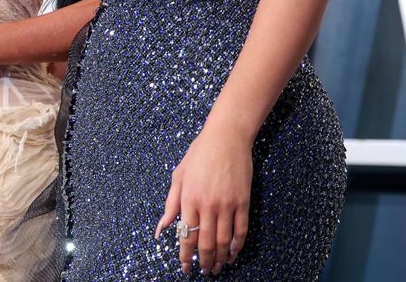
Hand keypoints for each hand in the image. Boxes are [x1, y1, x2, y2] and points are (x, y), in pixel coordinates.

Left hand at [155, 123, 252, 275]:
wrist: (226, 137)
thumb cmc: (199, 153)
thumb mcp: (179, 176)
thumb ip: (171, 204)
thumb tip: (162, 228)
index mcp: (189, 199)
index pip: (186, 236)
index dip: (185, 256)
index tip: (185, 268)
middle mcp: (208, 205)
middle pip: (206, 243)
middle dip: (204, 261)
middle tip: (204, 271)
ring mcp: (227, 204)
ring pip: (225, 240)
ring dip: (221, 257)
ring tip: (218, 267)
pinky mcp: (243, 201)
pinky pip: (241, 229)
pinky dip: (238, 245)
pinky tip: (234, 254)